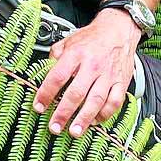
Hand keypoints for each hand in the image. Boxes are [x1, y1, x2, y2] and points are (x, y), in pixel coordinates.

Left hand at [32, 12, 141, 135]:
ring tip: (74, 131)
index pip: (57, 76)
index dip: (46, 93)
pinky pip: (114, 102)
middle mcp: (92, 65)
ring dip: (84, 119)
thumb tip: (44, 73)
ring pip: (96, 101)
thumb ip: (55, 57)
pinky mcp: (121, 82)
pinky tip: (94, 121)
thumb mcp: (68, 40)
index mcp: (76, 54)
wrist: (119, 29)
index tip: (38, 106)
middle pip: (76, 93)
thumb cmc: (92, 37)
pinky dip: (105, 114)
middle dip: (64, 113)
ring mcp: (108, 75)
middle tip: (55, 126)